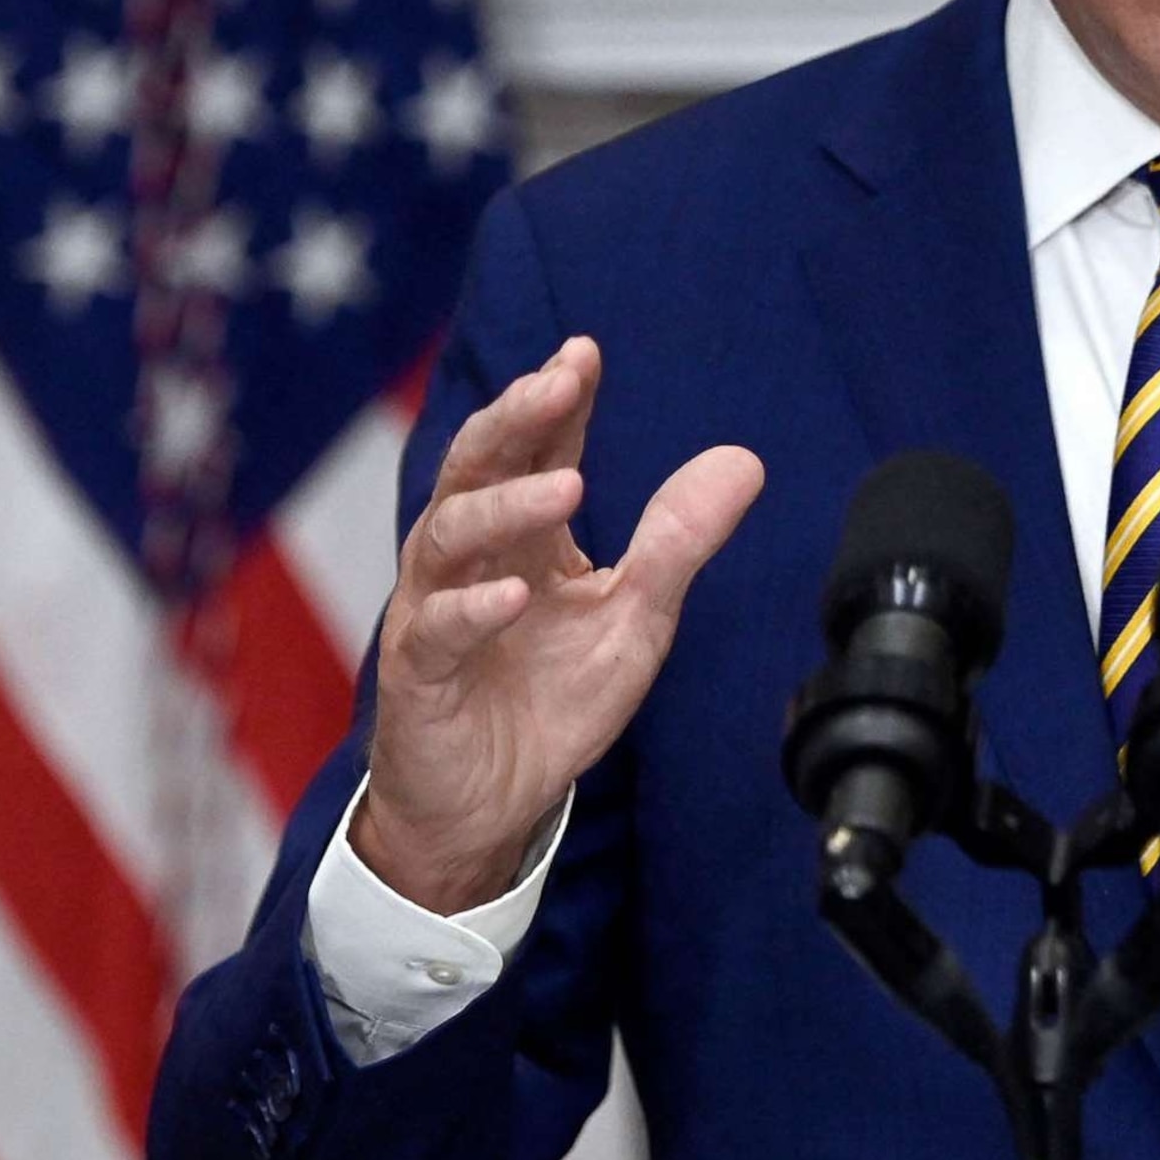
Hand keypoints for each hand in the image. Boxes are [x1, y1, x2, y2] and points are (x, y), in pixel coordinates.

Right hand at [351, 336, 763, 911]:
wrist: (489, 805)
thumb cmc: (551, 701)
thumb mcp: (635, 617)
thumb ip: (677, 541)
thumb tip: (743, 459)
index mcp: (522, 535)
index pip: (535, 448)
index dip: (557, 401)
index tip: (585, 354)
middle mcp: (470, 557)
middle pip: (477, 467)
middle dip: (516, 419)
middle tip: (560, 382)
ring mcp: (434, 609)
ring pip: (450, 534)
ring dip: (508, 506)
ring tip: (568, 487)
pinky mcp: (417, 673)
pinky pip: (436, 629)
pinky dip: (475, 608)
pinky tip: (517, 595)